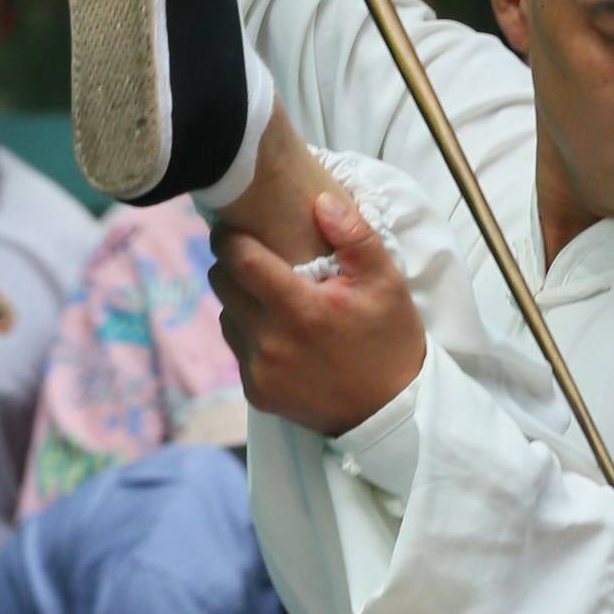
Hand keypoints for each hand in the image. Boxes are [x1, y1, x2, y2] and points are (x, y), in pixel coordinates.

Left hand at [209, 190, 424, 437]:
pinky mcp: (256, 394)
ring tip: (275, 300)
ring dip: (242, 302)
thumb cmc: (389, 341)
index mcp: (300, 310)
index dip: (230, 238)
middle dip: (234, 265)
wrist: (390, 412)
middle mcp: (271, 343)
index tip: (235, 228)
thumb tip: (320, 200)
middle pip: (222, 284)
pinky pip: (237, 349)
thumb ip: (354, 236)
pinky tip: (281, 336)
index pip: (239, 260)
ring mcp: (260, 372)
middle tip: (258, 259)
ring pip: (226, 315)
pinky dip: (250, 335)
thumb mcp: (386, 282)